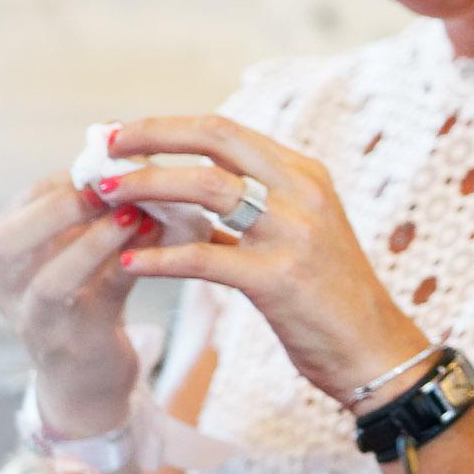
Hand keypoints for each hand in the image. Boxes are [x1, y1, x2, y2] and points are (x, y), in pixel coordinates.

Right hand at [0, 175, 162, 435]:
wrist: (88, 379)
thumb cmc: (88, 297)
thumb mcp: (80, 251)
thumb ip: (95, 209)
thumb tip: (126, 144)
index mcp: (7, 259)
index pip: (17, 208)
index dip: (58, 182)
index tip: (103, 161)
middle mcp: (8, 290)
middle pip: (5, 244)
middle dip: (57, 209)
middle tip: (107, 187)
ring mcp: (38, 323)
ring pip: (49, 282)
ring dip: (92, 244)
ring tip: (133, 215)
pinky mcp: (76, 345)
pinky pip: (97, 305)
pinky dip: (125, 271)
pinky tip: (155, 248)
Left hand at [100, 118, 428, 404]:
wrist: (371, 346)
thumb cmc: (326, 294)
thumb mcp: (295, 234)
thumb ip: (245, 211)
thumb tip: (177, 195)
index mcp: (303, 174)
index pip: (225, 131)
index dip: (167, 127)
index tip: (122, 134)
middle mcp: (301, 192)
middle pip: (214, 141)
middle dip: (150, 139)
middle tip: (101, 150)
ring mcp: (293, 232)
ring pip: (205, 189)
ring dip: (145, 187)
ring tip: (103, 197)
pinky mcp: (280, 279)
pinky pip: (205, 258)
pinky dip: (160, 257)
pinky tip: (128, 262)